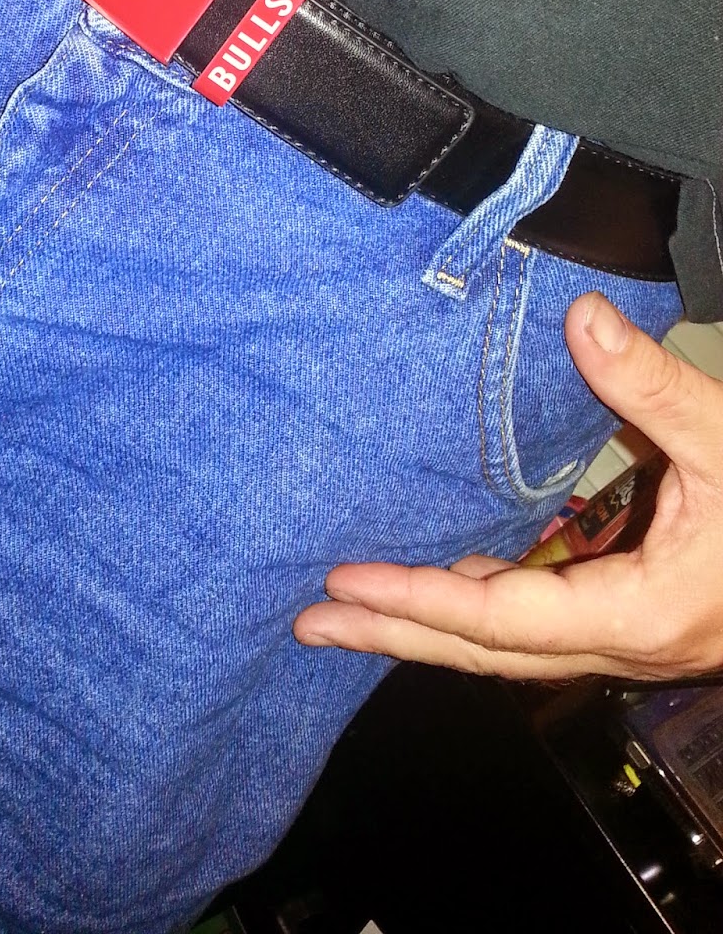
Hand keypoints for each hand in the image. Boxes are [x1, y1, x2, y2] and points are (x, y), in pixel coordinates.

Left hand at [295, 292, 722, 679]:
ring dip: (427, 625)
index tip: (344, 579)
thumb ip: (658, 387)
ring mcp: (629, 637)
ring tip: (350, 609)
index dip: (418, 599)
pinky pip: (534, 623)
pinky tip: (442, 581)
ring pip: (506, 643)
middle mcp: (624, 641)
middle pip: (485, 649)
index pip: (501, 615)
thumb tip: (581, 315)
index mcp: (641, 610)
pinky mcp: (634, 614)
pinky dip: (475, 607)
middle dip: (394, 634)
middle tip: (306, 623)